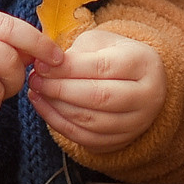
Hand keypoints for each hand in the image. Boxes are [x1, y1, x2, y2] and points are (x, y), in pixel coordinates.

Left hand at [29, 26, 164, 154]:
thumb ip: (76, 53)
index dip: (68, 68)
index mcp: (144, 63)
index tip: (41, 65)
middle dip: (60, 90)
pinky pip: (86, 139)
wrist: (137, 81)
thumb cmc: (114, 56)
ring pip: (91, 122)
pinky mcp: (123, 141)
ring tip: (37, 92)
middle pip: (99, 97)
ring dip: (57, 108)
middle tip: (36, 80)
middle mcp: (147, 95)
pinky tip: (45, 108)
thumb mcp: (99, 42)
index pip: (102, 68)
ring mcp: (137, 122)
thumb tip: (45, 67)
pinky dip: (60, 125)